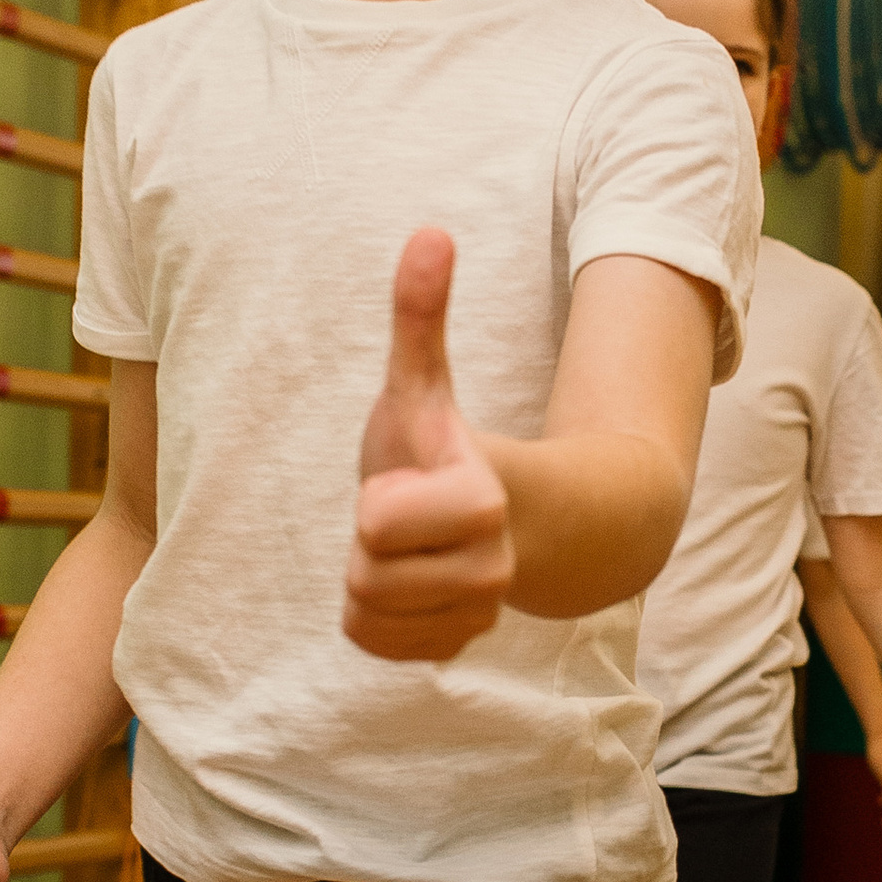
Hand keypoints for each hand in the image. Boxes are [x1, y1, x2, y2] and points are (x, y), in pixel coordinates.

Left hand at [345, 228, 515, 661]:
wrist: (517, 521)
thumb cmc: (449, 448)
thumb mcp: (424, 385)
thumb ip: (421, 316)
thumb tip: (430, 231)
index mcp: (478, 503)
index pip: (373, 524)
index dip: (377, 498)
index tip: (412, 483)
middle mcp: (489, 571)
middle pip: (364, 572)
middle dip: (370, 541)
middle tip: (406, 519)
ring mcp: (476, 617)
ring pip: (365, 610)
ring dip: (371, 577)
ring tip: (409, 549)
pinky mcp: (451, 650)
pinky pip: (371, 641)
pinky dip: (376, 616)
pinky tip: (409, 585)